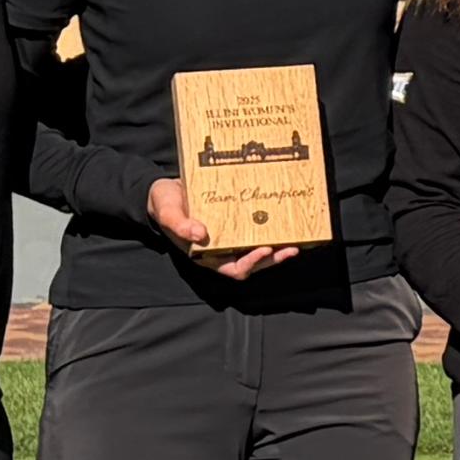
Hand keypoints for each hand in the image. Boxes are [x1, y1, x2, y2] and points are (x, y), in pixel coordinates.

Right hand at [147, 174, 295, 283]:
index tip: (265, 249)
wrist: (164, 191)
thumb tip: (200, 235)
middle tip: (292, 249)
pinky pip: (255, 229)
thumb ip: (179, 225)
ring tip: (296, 240)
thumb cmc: (163, 204)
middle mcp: (221, 249)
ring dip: (277, 248)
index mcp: (206, 254)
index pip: (234, 268)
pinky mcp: (235, 222)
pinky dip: (269, 228)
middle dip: (273, 258)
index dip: (251, 263)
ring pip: (257, 248)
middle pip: (252, 262)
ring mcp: (230, 237)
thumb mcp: (167, 213)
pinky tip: (284, 220)